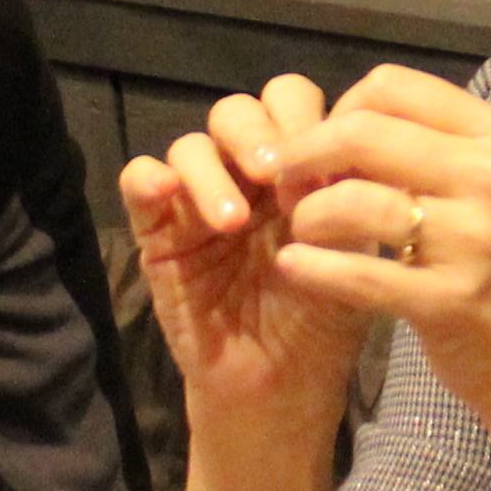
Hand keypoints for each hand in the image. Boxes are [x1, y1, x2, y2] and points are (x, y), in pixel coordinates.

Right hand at [123, 74, 384, 461]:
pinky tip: (165, 193)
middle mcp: (246, 174)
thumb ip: (346, 202)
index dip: (304, 121)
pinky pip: (139, 181)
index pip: (293, 105)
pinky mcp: (158, 231)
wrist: (280, 386)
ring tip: (234, 222)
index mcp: (298, 169)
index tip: (320, 164)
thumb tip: (332, 157)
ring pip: (191, 144)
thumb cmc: (322, 320)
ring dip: (211, 171)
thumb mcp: (351, 256)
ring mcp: (198, 200)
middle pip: (238, 112)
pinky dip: (148, 177)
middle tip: (271, 173)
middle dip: (255, 133)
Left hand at [260, 66, 490, 442]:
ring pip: (354, 201)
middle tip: (285, 184)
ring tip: (301, 232)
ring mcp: (475, 240)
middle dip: (306, 155)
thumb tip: (334, 127)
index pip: (391, 86)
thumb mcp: (487, 188)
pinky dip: (314, 268)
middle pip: (363, 133)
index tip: (321, 146)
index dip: (339, 109)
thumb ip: (423, 151)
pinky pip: (361, 273)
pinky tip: (293, 267)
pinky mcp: (452, 300)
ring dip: (309, 215)